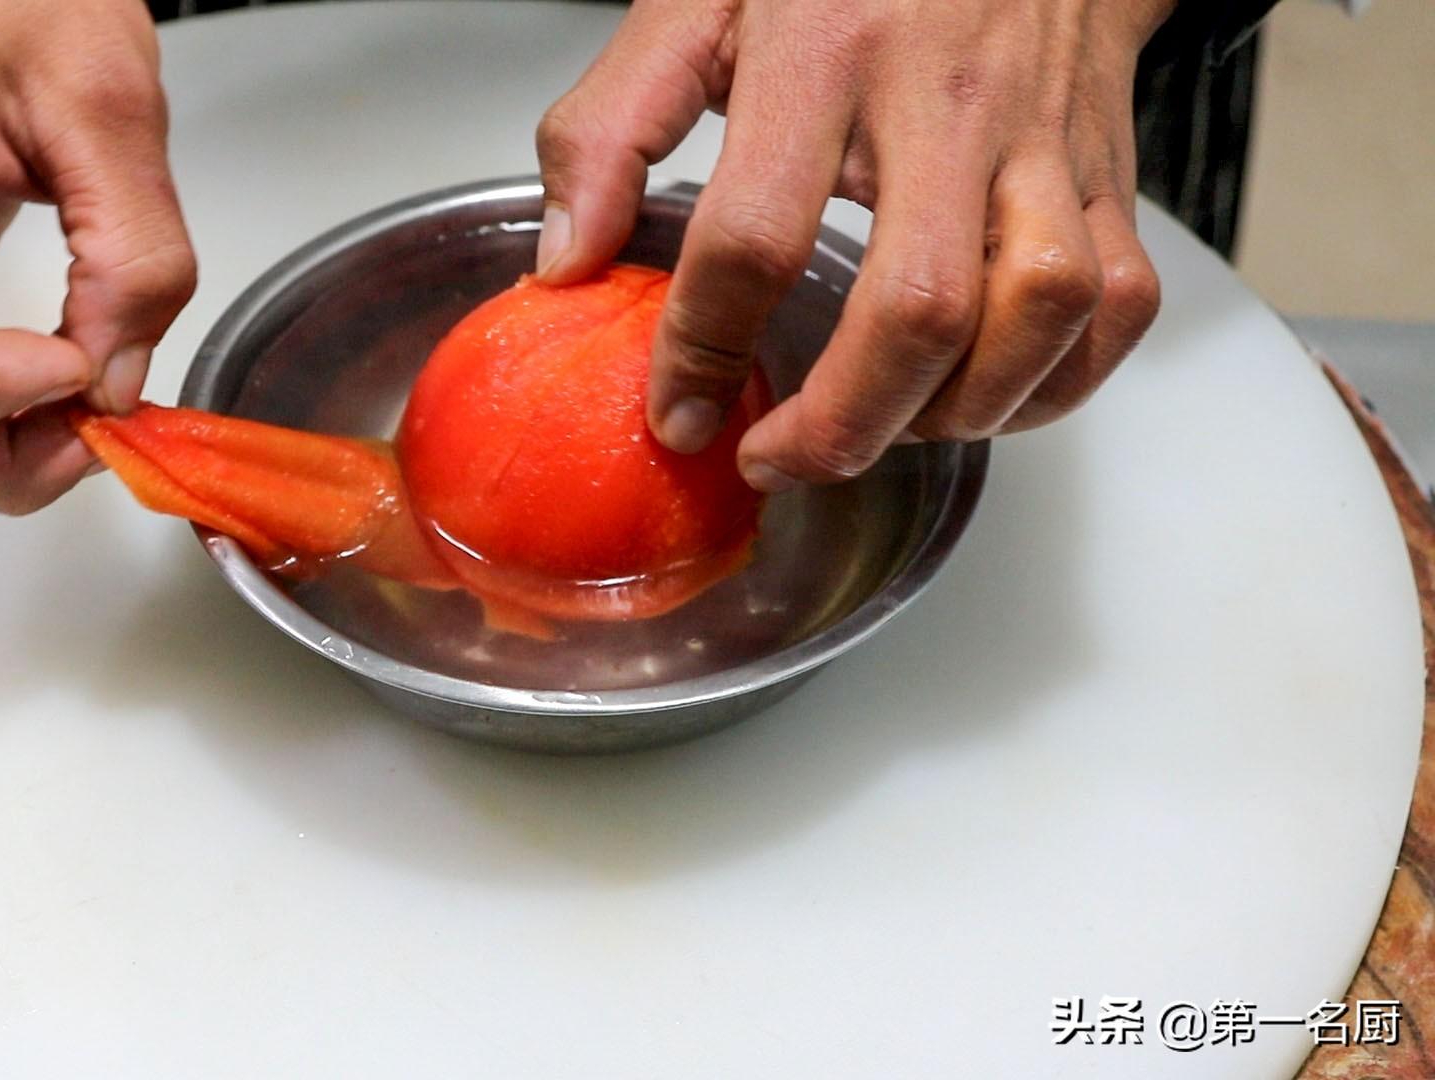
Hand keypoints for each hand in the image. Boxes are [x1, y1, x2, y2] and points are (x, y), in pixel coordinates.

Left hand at [537, 0, 1172, 488]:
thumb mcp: (693, 5)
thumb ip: (610, 128)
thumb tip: (569, 261)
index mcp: (825, 53)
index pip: (755, 237)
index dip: (702, 349)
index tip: (676, 413)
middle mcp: (947, 99)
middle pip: (917, 307)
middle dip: (839, 422)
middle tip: (776, 456)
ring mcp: (1040, 136)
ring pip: (1039, 312)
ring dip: (956, 410)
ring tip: (880, 428)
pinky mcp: (1104, 166)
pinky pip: (1117, 300)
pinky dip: (1056, 382)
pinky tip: (979, 397)